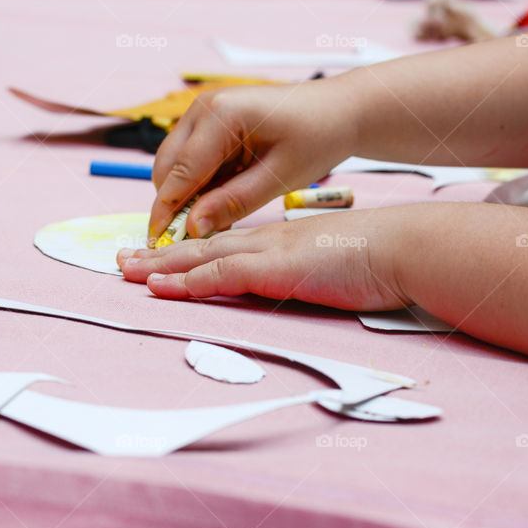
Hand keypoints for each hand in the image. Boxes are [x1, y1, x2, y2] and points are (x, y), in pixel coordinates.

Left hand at [120, 207, 418, 311]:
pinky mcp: (276, 269)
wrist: (402, 246)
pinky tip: (163, 287)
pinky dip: (189, 282)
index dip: (191, 252)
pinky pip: (221, 276)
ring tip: (127, 270)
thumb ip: (311, 272)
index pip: (225, 245)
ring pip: (202, 257)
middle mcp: (267, 241)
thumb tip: (303, 283)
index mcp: (281, 240)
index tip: (164, 256)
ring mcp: (269, 252)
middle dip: (161, 254)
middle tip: (124, 259)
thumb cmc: (379, 257)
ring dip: (162, 265)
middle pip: (203, 246)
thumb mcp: (335, 263)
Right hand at [148, 78, 357, 240]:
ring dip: (188, 192)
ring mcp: (205, 110)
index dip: (166, 211)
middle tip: (194, 236)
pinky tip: (226, 196)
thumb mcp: (279, 177)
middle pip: (167, 166)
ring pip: (175, 163)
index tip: (158, 242)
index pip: (179, 172)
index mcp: (221, 115)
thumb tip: (193, 227)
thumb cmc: (317, 137)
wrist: (338, 109)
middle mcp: (204, 106)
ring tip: (220, 215)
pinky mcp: (211, 119)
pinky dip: (201, 181)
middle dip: (174, 203)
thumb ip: (233, 202)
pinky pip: (192, 157)